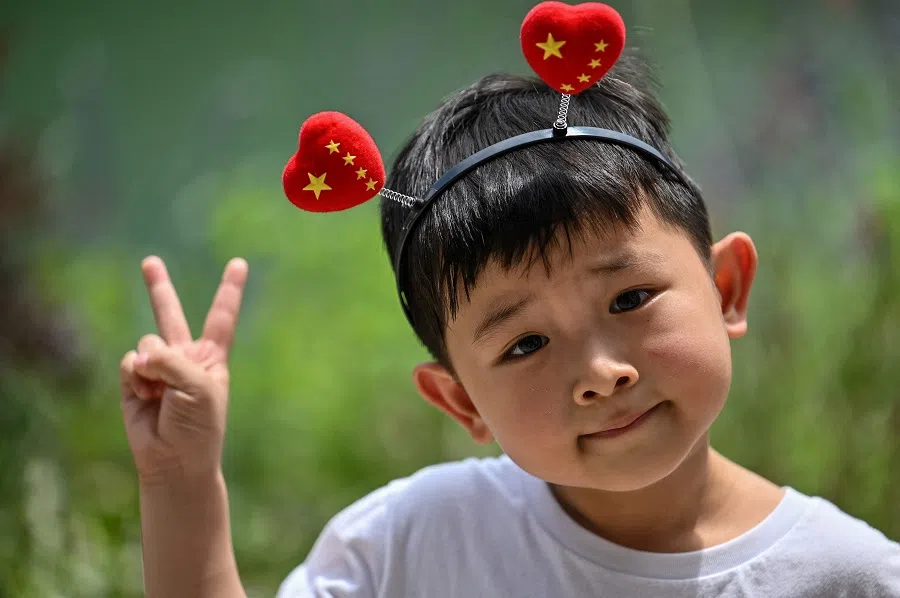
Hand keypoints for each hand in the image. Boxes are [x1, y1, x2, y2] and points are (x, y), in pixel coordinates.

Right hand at [120, 256, 248, 480]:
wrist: (175, 461)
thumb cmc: (199, 426)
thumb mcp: (198, 386)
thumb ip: (170, 360)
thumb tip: (139, 354)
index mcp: (212, 356)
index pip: (222, 316)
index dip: (229, 289)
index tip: (239, 263)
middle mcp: (184, 357)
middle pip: (170, 314)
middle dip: (157, 287)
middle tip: (149, 261)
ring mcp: (157, 368)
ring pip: (147, 341)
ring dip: (152, 365)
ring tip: (162, 393)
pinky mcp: (132, 381)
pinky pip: (129, 362)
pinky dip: (135, 377)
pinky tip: (145, 396)